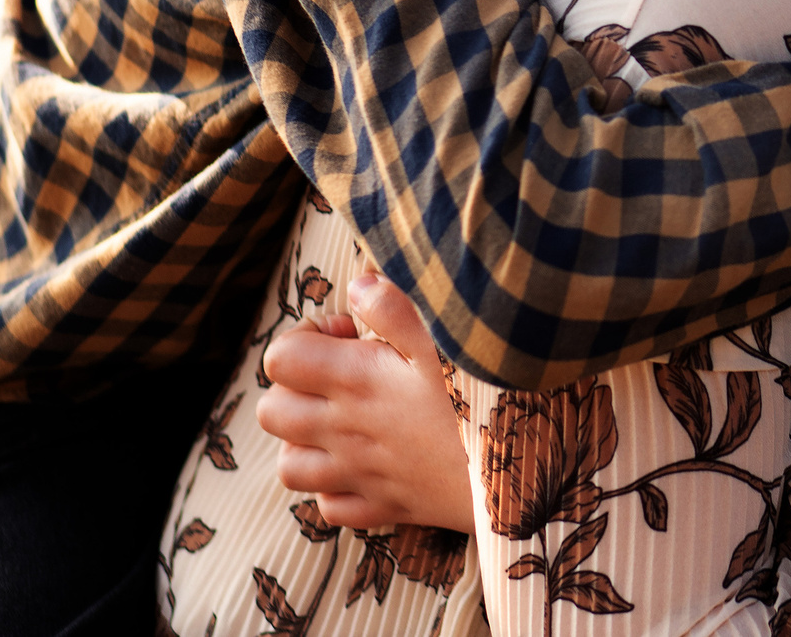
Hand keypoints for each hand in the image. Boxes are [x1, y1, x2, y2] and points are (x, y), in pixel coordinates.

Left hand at [255, 274, 476, 532]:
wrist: (518, 469)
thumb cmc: (482, 399)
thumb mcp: (446, 340)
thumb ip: (395, 309)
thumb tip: (359, 284)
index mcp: (354, 381)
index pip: (280, 358)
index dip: (305, 337)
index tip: (348, 335)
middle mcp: (343, 431)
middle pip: (271, 412)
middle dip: (295, 387)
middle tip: (342, 377)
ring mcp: (358, 475)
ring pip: (288, 466)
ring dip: (305, 441)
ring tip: (344, 421)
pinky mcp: (381, 507)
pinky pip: (329, 506)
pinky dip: (335, 487)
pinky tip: (365, 465)